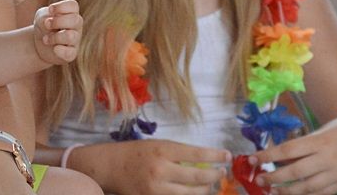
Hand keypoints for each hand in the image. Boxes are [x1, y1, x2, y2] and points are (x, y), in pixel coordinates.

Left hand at [33, 0, 81, 64]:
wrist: (40, 43)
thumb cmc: (44, 25)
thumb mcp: (41, 17)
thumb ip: (45, 16)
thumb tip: (49, 23)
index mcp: (71, 12)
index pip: (73, 5)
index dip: (60, 7)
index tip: (50, 10)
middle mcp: (76, 25)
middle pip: (75, 20)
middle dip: (57, 22)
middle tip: (47, 24)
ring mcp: (76, 39)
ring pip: (71, 36)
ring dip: (54, 37)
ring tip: (45, 39)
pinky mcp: (71, 53)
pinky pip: (69, 53)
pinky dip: (59, 51)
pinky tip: (54, 49)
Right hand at [75, 139, 229, 194]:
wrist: (109, 166)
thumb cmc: (134, 152)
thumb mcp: (155, 145)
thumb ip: (176, 153)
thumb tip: (204, 160)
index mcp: (162, 150)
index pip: (196, 153)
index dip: (216, 155)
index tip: (227, 156)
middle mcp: (161, 169)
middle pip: (198, 176)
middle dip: (215, 175)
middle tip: (221, 173)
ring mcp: (157, 188)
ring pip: (192, 194)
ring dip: (205, 190)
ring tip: (209, 185)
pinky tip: (194, 192)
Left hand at [251, 113, 336, 194]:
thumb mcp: (320, 132)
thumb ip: (302, 146)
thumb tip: (278, 156)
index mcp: (319, 141)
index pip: (287, 150)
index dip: (268, 156)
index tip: (252, 159)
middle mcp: (328, 159)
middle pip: (295, 172)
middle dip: (274, 177)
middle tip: (259, 180)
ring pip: (308, 187)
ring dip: (288, 191)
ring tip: (273, 191)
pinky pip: (323, 193)